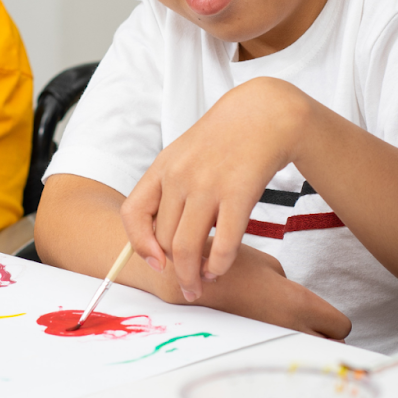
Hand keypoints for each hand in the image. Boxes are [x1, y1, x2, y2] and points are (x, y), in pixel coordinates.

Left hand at [121, 77, 310, 300]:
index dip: (139, 245)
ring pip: (187, 248)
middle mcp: (180, 177)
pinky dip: (219, 265)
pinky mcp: (239, 194)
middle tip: (185, 282)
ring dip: (192, 275)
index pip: (133, 214)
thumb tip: (158, 241)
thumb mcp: (185, 156)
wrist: (264, 114)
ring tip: (200, 283)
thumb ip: (169, 191)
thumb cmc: (223, 141)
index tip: (155, 261)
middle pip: (163, 239)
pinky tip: (220, 269)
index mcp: (162, 168)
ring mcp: (208, 185)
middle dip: (173, 268)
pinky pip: (223, 243)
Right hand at [160, 242, 351, 339]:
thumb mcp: (266, 264)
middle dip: (323, 338)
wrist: (183, 277)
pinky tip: (260, 333)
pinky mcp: (250, 349)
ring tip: (280, 327)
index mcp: (298, 304)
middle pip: (328, 348)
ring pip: (302, 354)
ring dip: (298, 344)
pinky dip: (273, 347)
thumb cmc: (224, 264)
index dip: (334, 322)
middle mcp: (288, 329)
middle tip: (308, 325)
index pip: (340, 326)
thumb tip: (295, 301)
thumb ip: (289, 285)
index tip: (324, 318)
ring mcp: (269, 343)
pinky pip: (275, 355)